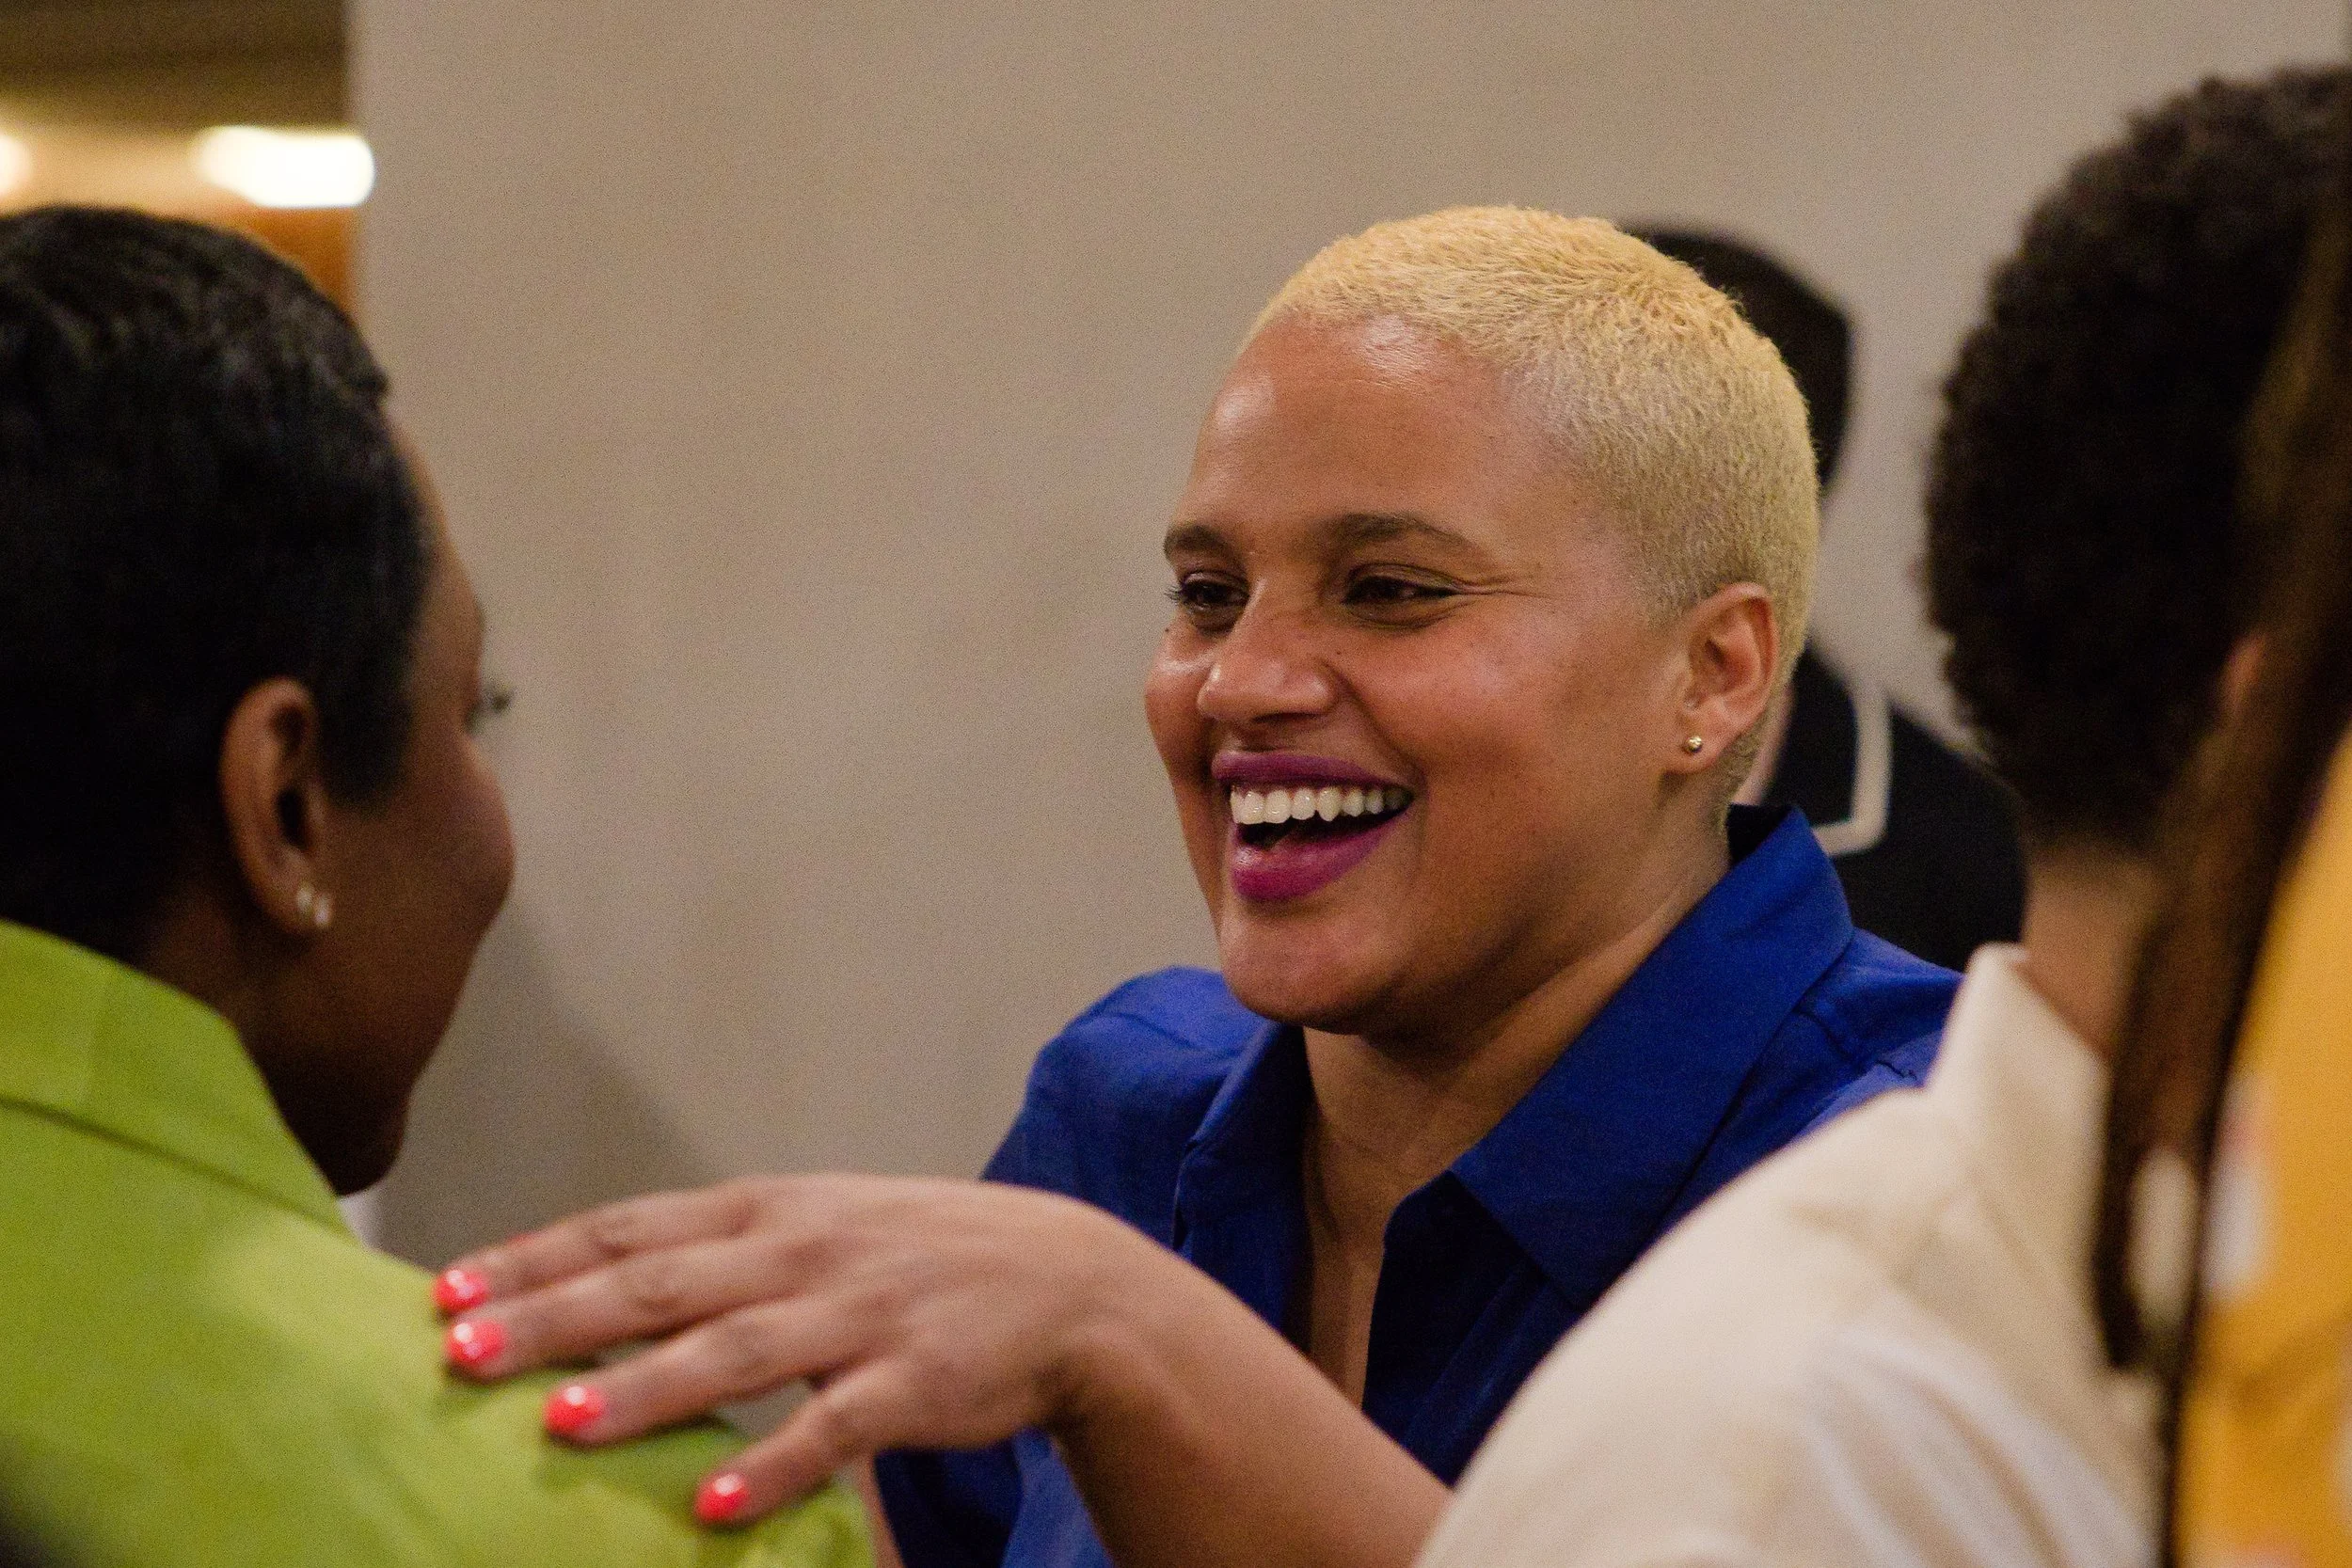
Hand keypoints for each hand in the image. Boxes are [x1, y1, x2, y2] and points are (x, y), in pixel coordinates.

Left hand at [435, 1174, 1181, 1524]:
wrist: (1069, 1283)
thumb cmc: (920, 1259)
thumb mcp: (819, 1228)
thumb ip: (720, 1254)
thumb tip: (595, 1288)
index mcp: (771, 1210)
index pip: (631, 1226)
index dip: (539, 1256)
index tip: (447, 1287)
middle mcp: (803, 1250)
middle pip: (660, 1282)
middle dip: (557, 1315)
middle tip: (463, 1350)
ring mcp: (860, 1313)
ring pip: (734, 1350)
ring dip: (644, 1386)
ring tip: (558, 1421)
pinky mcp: (915, 1381)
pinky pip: (835, 1428)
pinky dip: (775, 1466)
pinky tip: (714, 1505)